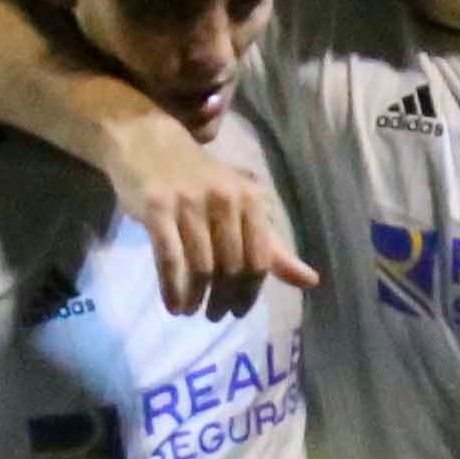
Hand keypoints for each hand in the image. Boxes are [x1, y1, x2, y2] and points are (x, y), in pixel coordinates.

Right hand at [104, 117, 316, 316]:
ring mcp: (188, 203)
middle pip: (231, 267)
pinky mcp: (156, 208)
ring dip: (197, 299)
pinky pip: (168, 259)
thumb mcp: (241, 207)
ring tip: (192, 311)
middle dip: (223, 300)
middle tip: (214, 316)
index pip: (260, 259)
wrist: (148, 143)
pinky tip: (173, 306)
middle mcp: (224, 199)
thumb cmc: (199, 181)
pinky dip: (172, 289)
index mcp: (250, 199)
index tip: (238, 311)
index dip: (250, 292)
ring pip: (201, 267)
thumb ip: (273, 246)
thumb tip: (311, 281)